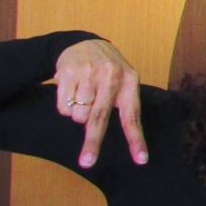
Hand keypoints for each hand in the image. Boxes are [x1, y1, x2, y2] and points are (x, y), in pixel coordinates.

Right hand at [55, 39, 146, 167]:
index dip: (136, 140)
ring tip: (82, 97)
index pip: (133, 117)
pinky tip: (71, 91)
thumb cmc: (107, 71)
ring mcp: (88, 73)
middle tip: (87, 162)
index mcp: (130, 81)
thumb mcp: (123, 81)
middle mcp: (110, 76)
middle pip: (99, 119)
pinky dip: (66, 106)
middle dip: (93, 143)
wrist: (83, 43)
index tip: (141, 160)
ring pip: (78, 115)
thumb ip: (124, 105)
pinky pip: (63, 108)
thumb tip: (129, 137)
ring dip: (78, 115)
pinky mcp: (68, 72)